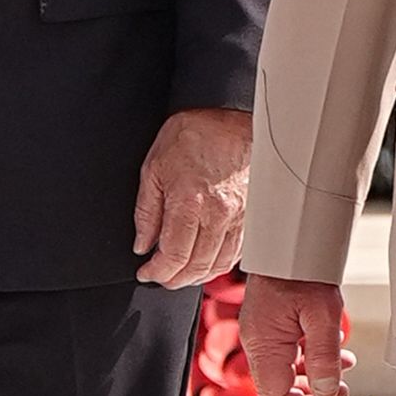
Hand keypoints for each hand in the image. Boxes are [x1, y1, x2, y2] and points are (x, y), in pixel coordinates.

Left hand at [133, 107, 251, 287]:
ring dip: (196, 276)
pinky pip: (236, 252)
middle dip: (174, 279)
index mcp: (190, 203)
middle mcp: (219, 215)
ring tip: (180, 273)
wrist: (236, 116)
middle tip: (160, 276)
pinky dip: (218, 264)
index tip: (146, 272)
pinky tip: (206, 261)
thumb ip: (146, 210)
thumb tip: (142, 243)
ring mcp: (240, 217)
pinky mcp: (253, 215)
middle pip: (196, 267)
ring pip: (218, 265)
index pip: (173, 257)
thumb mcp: (155, 165)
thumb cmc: (198, 133)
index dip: (156, 272)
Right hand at [240, 274, 353, 395]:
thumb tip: (327, 393)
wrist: (292, 238)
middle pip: (279, 386)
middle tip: (340, 392)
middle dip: (312, 393)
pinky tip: (331, 349)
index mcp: (264, 344)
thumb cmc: (303, 269)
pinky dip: (309, 356)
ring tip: (344, 370)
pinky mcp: (269, 323)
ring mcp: (262, 332)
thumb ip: (325, 357)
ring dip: (314, 374)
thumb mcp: (323, 315)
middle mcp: (257, 342)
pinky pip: (286, 351)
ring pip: (285, 369)